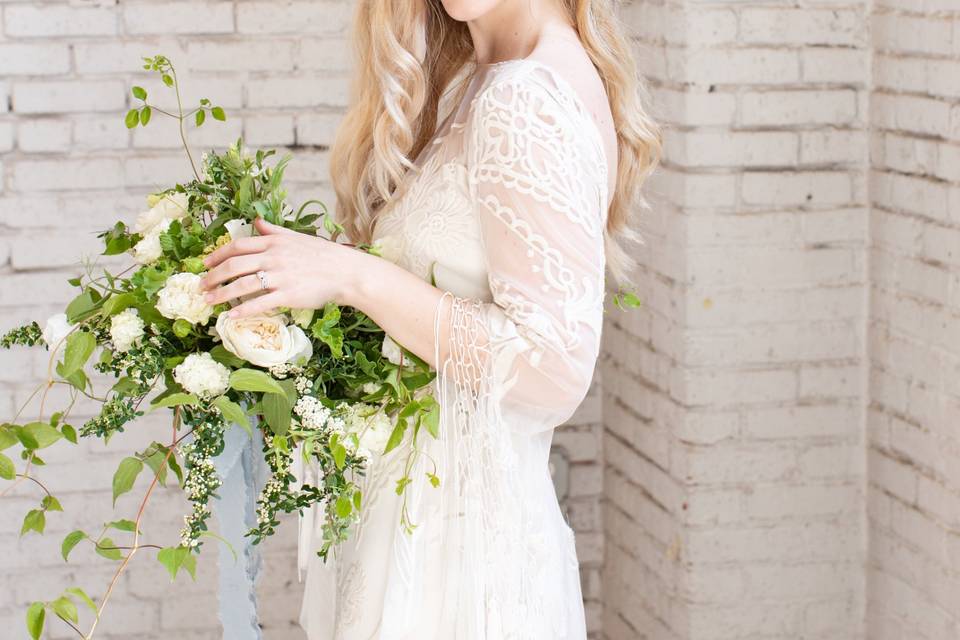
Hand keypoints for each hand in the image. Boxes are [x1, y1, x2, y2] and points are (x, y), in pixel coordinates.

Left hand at [199, 217, 360, 317]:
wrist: (346, 272)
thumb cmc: (323, 255)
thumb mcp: (296, 237)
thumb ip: (273, 231)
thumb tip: (256, 222)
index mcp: (274, 242)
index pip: (238, 246)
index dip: (218, 254)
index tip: (205, 263)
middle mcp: (273, 257)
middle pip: (234, 265)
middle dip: (213, 276)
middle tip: (201, 286)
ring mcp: (280, 276)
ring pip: (242, 285)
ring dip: (221, 293)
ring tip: (209, 301)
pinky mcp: (288, 294)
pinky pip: (260, 303)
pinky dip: (243, 310)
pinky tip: (231, 316)